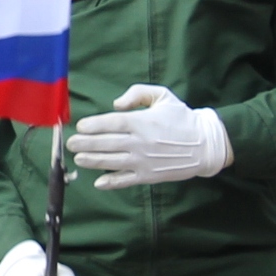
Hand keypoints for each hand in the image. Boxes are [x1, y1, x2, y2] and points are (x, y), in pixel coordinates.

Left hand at [68, 84, 232, 189]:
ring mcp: (143, 161)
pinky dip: (111, 182)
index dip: (93, 126)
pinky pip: (125, 180)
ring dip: (92, 161)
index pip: (111, 123)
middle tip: (70, 144)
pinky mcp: (148, 176)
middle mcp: (140, 142)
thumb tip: (116, 105)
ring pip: (111, 162)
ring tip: (79, 158)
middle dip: (85, 144)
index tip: (80, 127)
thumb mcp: (162, 96)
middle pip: (106, 143)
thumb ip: (138, 93)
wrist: (205, 144)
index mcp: (142, 121)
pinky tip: (98, 182)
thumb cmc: (181, 118)